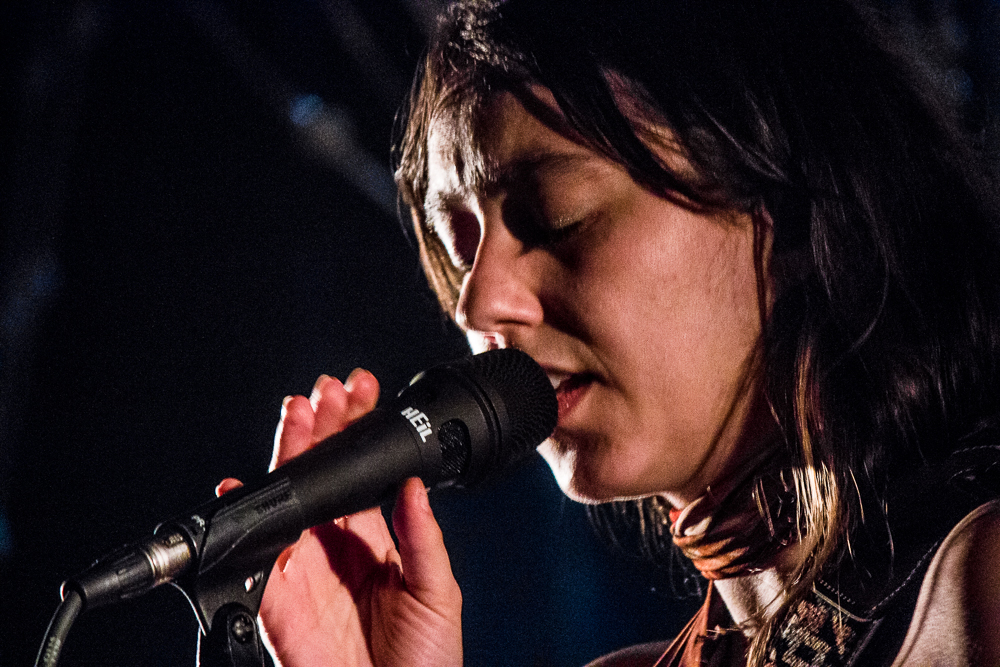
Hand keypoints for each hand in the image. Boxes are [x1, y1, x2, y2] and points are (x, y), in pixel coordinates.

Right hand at [216, 370, 462, 666]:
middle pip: (317, 483)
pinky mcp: (278, 608)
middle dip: (317, 434)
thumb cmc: (428, 662)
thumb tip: (414, 485)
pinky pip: (253, 565)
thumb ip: (423, 538)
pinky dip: (242, 529)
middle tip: (321, 392)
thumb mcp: (438, 592)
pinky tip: (242, 488)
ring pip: (286, 508)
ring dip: (286, 461)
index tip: (358, 395)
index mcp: (372, 545)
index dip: (355, 438)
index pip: (357, 480)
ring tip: (296, 416)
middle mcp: (333, 554)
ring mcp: (303, 577)